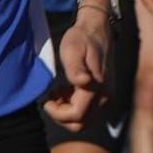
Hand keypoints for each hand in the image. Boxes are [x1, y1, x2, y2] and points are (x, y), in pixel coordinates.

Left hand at [42, 5, 110, 127]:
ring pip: (83, 120)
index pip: (76, 116)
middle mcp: (105, 96)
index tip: (46, 99)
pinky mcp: (104, 94)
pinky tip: (66, 90)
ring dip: (67, 111)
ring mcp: (106, 96)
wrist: (98, 28)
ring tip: (58, 91)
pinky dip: (73, 106)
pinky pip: (87, 112)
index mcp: (96, 87)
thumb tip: (82, 82)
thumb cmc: (82, 38)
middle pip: (80, 124)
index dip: (57, 114)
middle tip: (52, 97)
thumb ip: (75, 68)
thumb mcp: (72, 49)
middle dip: (61, 116)